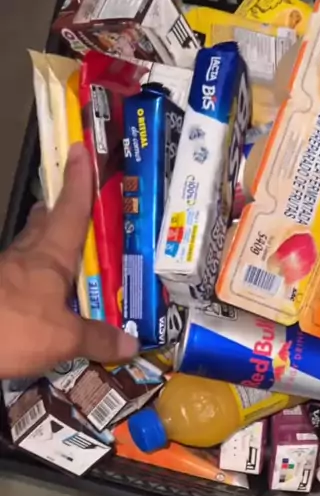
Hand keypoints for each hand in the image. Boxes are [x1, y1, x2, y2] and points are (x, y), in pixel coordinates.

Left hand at [0, 143, 138, 378]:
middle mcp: (24, 260)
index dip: (78, 182)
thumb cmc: (12, 327)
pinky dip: (32, 281)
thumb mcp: (63, 338)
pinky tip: (38, 295)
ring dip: (42, 245)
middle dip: (55, 211)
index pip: (69, 212)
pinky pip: (18, 281)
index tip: (80, 151)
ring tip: (60, 248)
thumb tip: (131, 343)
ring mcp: (3, 276)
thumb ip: (96, 338)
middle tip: (69, 202)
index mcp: (48, 258)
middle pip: (42, 226)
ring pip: (27, 252)